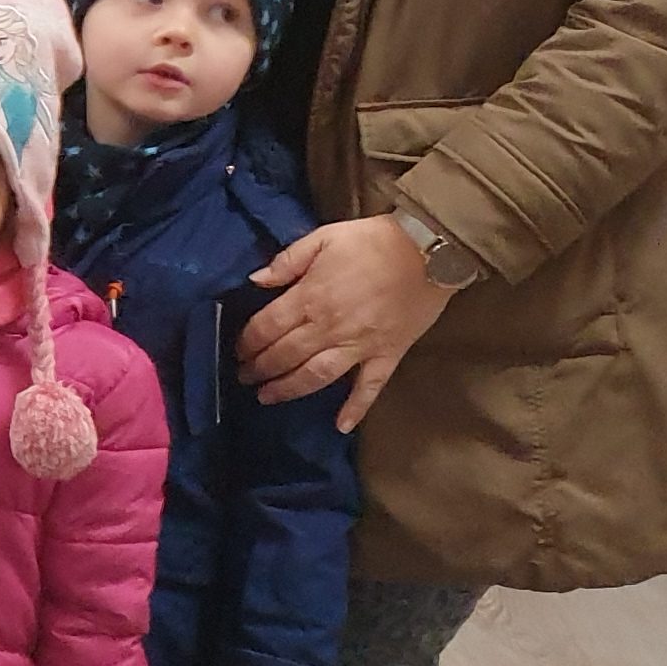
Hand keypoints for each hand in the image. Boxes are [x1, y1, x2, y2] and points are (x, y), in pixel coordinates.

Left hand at [239, 213, 453, 430]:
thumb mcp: (323, 238)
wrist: (429, 251)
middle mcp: (329, 327)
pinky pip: (370, 387)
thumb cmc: (373, 241)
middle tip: (244, 377)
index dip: (247, 342)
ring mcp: (359, 345)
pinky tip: (341, 426)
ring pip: (316, 375)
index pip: (267, 327)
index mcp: (310, 297)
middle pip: (284, 354)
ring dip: (288, 389)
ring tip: (267, 398)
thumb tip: (255, 280)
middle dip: (259, 368)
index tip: (237, 351)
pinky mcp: (387, 355)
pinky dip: (356, 408)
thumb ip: (287, 260)